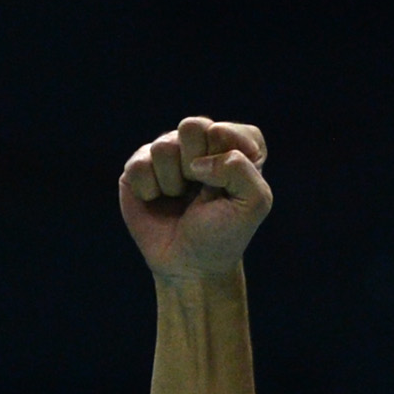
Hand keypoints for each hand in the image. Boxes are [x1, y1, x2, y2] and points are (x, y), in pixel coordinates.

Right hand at [119, 117, 272, 284]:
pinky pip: (139, 165)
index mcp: (234, 144)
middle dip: (195, 165)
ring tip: (179, 199)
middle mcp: (200, 142)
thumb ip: (239, 167)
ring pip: (163, 146)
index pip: (225, 131)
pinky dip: (149, 190)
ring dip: (172, 182)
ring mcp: (168, 153)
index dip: (222, 162)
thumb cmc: (224, 234)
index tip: (225, 190)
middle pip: (192, 126)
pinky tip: (157, 200)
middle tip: (199, 190)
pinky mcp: (139, 167)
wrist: (189, 267)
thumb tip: (195, 163)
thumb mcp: (254, 202)